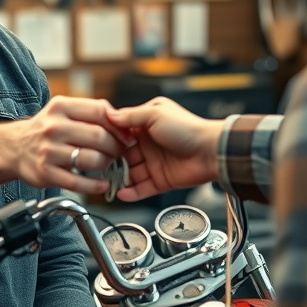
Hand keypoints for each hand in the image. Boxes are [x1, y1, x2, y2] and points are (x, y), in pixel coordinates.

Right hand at [13, 96, 128, 194]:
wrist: (14, 148)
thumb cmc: (45, 129)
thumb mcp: (63, 110)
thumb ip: (91, 111)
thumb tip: (121, 119)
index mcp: (61, 107)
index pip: (100, 111)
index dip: (119, 125)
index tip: (126, 135)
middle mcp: (54, 127)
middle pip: (99, 137)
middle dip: (116, 147)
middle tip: (120, 152)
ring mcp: (49, 151)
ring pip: (92, 160)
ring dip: (107, 164)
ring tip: (108, 164)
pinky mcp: (46, 173)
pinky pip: (79, 183)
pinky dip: (96, 186)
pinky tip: (102, 184)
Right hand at [106, 97, 222, 201]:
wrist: (210, 151)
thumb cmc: (188, 128)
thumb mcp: (155, 113)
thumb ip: (130, 116)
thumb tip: (109, 114)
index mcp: (146, 124)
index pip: (121, 132)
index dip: (109, 138)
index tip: (96, 143)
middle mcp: (148, 144)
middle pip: (122, 155)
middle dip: (111, 161)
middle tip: (98, 166)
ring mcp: (154, 163)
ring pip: (130, 173)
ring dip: (119, 178)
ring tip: (107, 183)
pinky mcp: (161, 180)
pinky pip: (142, 188)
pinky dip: (131, 193)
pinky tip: (121, 193)